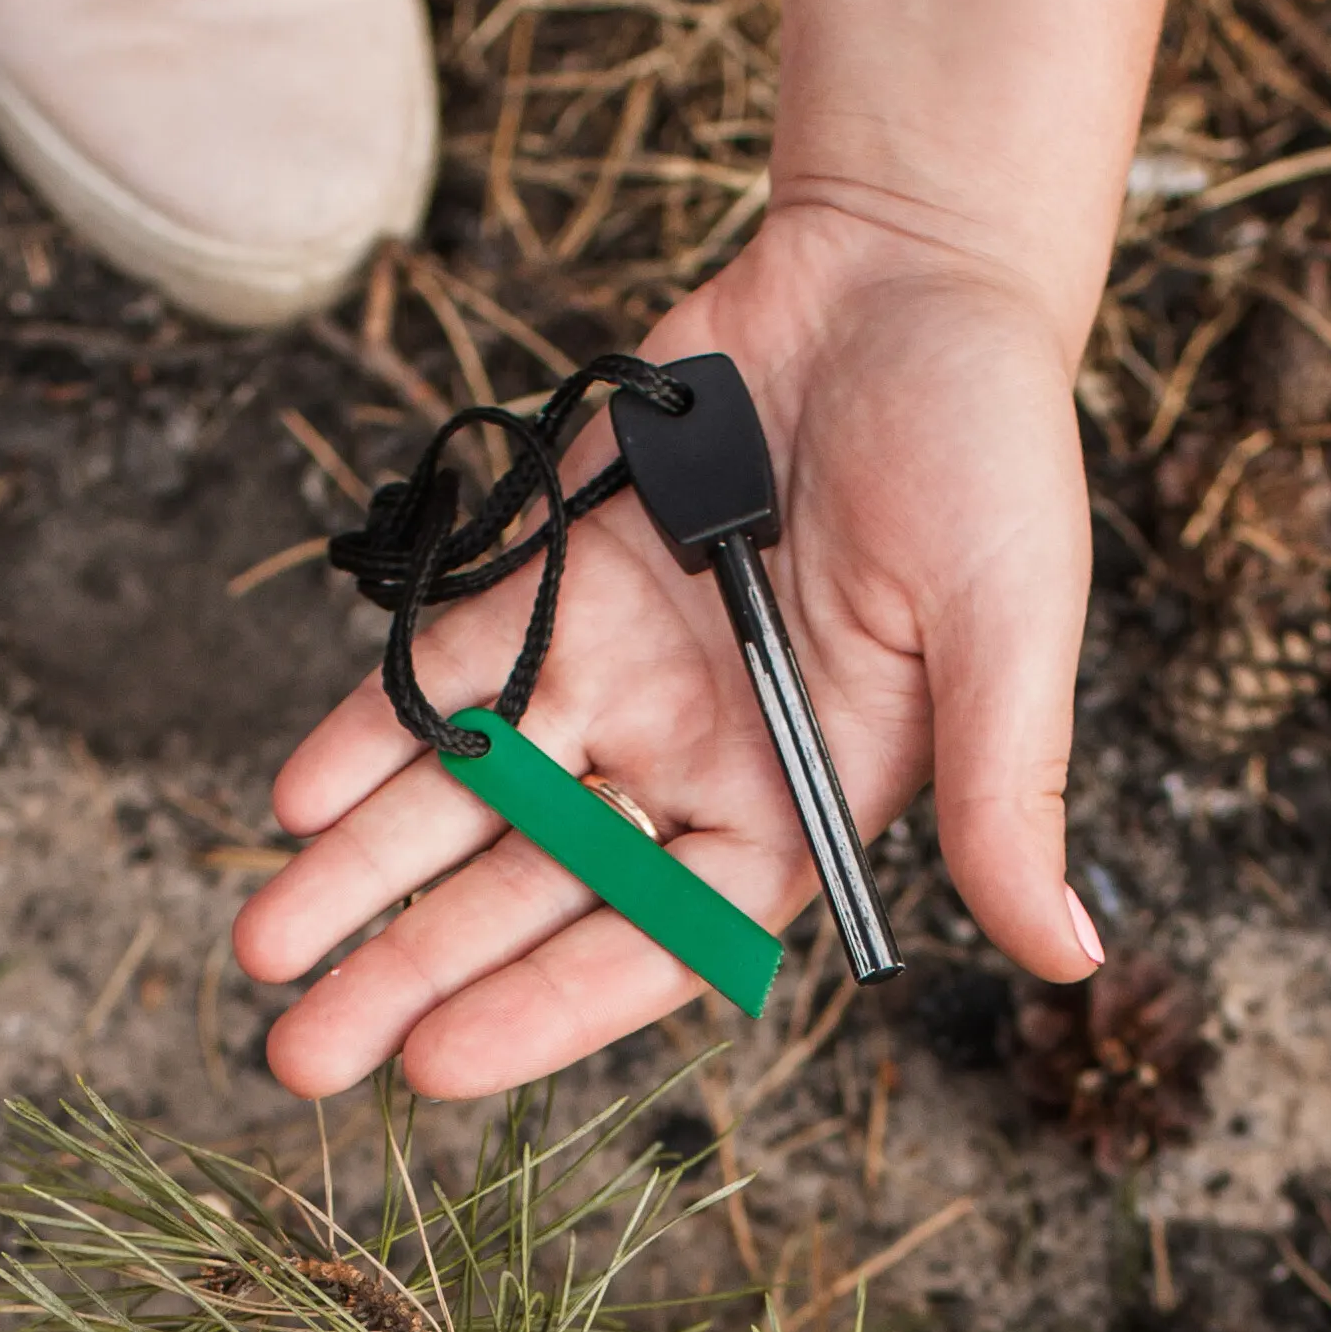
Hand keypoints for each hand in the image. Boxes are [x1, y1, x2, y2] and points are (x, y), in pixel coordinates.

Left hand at [241, 208, 1105, 1102]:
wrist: (903, 266)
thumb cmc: (989, 450)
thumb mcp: (1011, 627)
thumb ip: (1012, 793)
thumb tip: (1073, 956)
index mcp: (803, 803)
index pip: (659, 940)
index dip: (547, 1004)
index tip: (438, 1065)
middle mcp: (695, 759)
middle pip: (536, 892)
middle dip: (415, 969)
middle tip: (296, 1057)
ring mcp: (616, 672)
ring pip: (468, 796)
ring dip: (363, 873)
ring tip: (257, 949)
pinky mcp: (555, 579)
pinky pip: (445, 674)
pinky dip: (368, 733)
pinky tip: (290, 802)